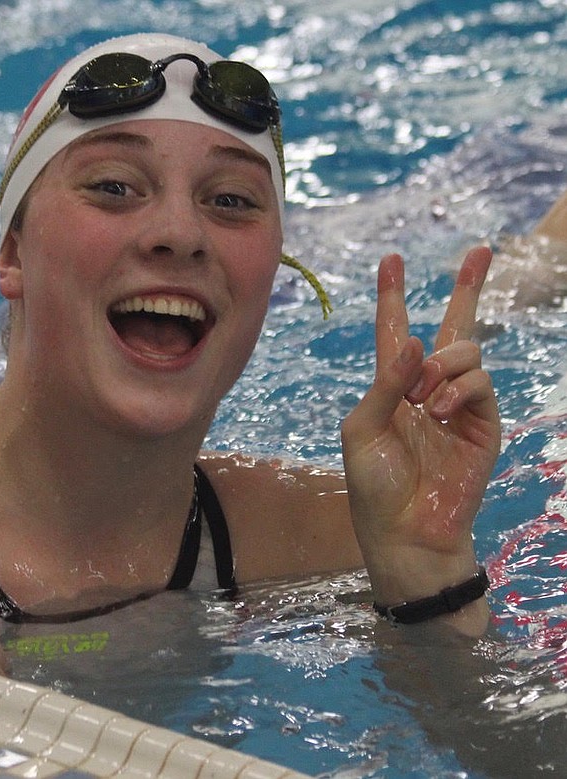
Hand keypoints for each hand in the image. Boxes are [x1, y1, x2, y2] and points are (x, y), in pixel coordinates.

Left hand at [341, 248, 500, 616]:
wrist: (406, 528)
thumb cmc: (374, 484)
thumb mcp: (363, 429)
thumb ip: (385, 384)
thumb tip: (414, 340)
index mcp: (391, 386)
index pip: (394, 331)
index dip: (392, 295)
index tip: (391, 259)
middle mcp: (429, 388)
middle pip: (452, 327)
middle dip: (468, 286)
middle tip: (481, 249)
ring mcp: (460, 403)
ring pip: (465, 351)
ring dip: (442, 366)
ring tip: (424, 398)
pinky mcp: (484, 422)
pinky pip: (480, 383)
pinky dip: (458, 390)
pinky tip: (440, 411)